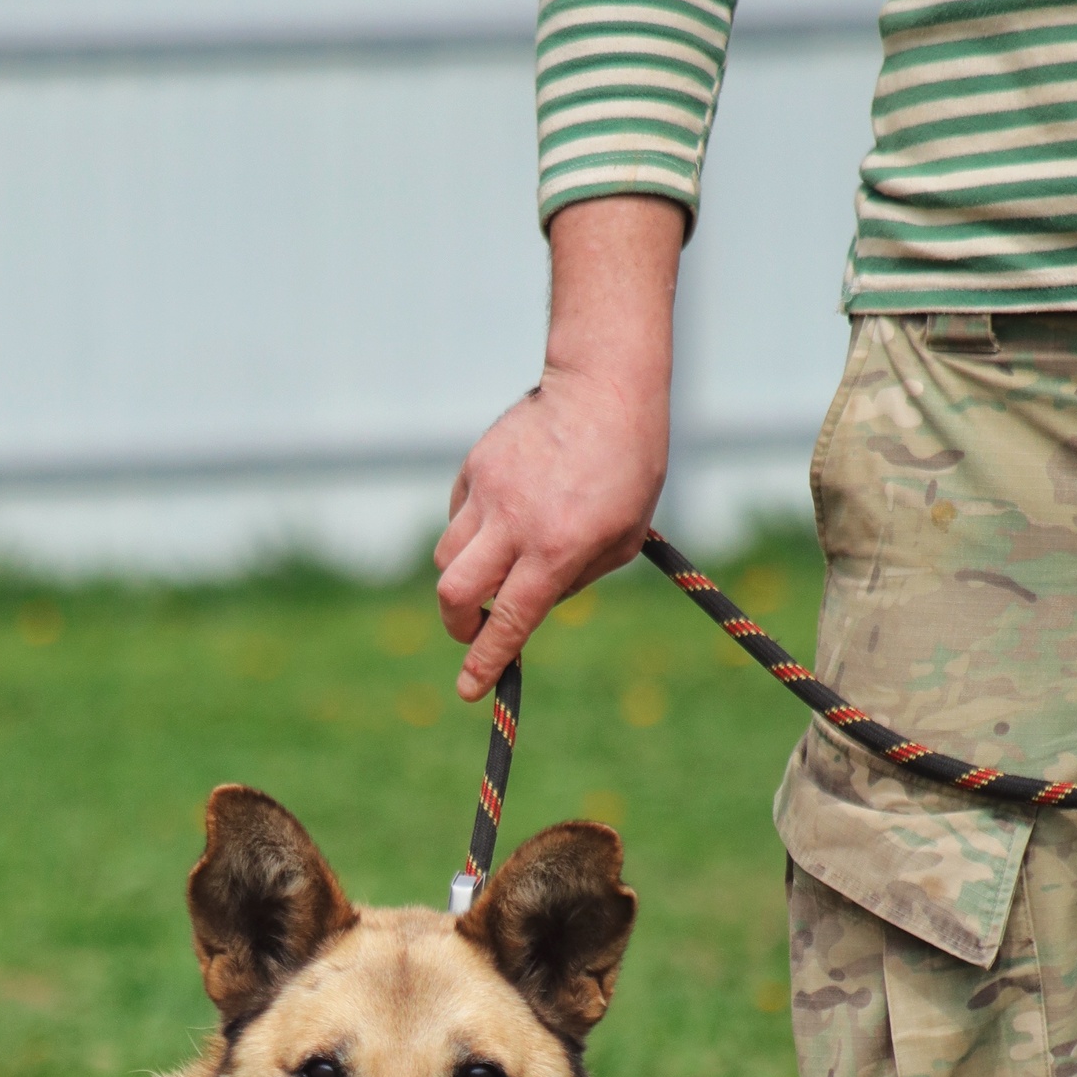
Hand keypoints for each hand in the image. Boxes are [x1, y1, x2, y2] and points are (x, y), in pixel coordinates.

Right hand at [435, 195, 682, 700]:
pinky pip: (459, 516)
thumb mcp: (621, 537)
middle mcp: (515, 523)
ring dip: (464, 577)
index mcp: (557, 548)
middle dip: (456, 623)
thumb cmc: (629, 466)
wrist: (605, 386)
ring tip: (499, 565)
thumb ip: (574, 579)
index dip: (485, 662)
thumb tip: (528, 608)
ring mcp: (489, 492)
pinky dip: (472, 532)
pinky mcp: (476, 466)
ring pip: (447, 556)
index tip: (470, 690)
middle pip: (453, 592)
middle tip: (471, 628)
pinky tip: (505, 515)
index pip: (509, 619)